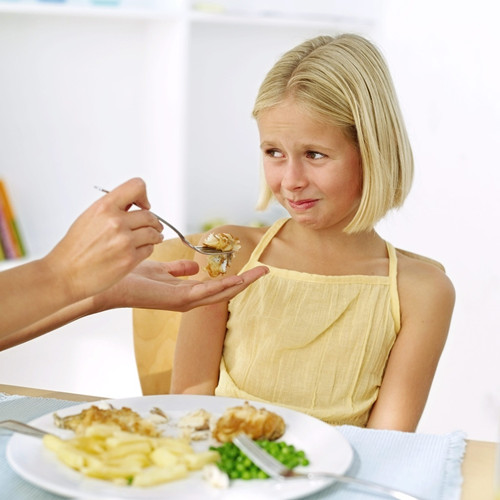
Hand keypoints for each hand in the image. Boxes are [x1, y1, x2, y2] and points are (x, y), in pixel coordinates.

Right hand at [45, 178, 163, 301]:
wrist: (65, 274)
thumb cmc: (75, 248)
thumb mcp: (89, 217)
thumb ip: (112, 209)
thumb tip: (134, 205)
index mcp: (104, 207)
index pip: (136, 187)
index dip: (143, 195)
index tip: (144, 205)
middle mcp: (116, 222)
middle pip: (149, 215)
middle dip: (153, 221)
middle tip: (154, 226)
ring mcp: (124, 241)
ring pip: (153, 233)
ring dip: (156, 235)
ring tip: (154, 237)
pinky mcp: (130, 259)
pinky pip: (150, 249)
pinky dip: (149, 248)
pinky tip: (141, 250)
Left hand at [94, 260, 268, 311]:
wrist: (111, 283)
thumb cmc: (132, 277)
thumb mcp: (160, 269)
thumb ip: (178, 269)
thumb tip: (195, 266)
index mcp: (186, 292)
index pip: (217, 286)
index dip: (236, 278)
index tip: (252, 269)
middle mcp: (188, 300)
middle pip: (224, 291)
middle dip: (245, 282)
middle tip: (265, 271)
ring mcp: (183, 302)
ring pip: (220, 294)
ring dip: (240, 284)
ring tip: (259, 274)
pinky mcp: (176, 300)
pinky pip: (205, 293)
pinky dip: (222, 287)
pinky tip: (236, 280)